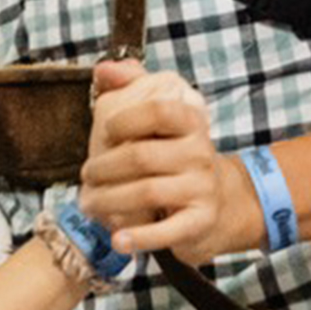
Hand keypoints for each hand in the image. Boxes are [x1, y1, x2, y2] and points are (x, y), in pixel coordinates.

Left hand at [76, 57, 257, 261]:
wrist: (224, 205)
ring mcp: (202, 189)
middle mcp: (200, 154)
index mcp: (191, 123)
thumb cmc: (181, 159)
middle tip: (85, 176)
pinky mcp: (199, 222)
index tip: (105, 133)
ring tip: (89, 203)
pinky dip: (138, 237)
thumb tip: (104, 69)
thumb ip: (136, 86)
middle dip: (102, 168)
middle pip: (141, 156)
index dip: (125, 119)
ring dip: (108, 200)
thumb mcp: (167, 120)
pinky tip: (117, 240)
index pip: (159, 111)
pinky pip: (165, 231)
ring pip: (146, 192)